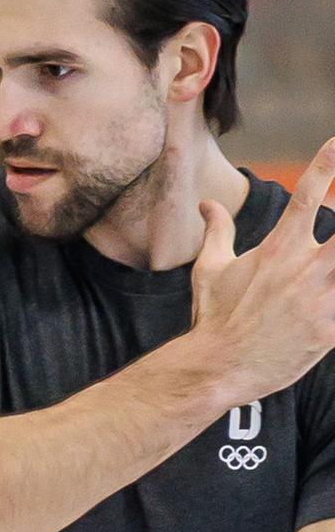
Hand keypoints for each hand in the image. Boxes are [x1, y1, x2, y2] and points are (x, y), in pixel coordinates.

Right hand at [192, 137, 334, 406]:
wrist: (218, 366)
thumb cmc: (214, 317)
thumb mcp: (210, 269)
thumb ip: (217, 232)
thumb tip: (208, 203)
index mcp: (278, 249)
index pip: (307, 195)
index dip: (328, 165)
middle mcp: (304, 269)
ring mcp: (320, 300)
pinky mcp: (330, 331)